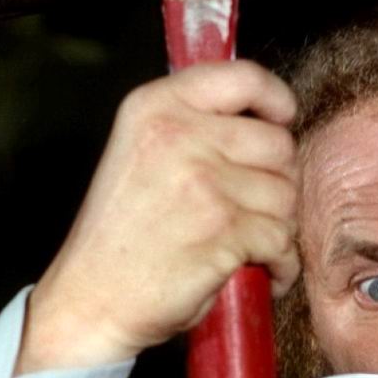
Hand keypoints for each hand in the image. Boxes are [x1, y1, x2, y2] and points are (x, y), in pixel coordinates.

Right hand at [15, 61, 299, 373]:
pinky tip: (259, 271)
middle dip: (276, 182)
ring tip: (247, 245)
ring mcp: (203, 181)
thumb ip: (197, 125)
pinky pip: (283, 240)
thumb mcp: (144, 152)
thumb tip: (269, 120)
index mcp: (156, 106)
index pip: (243, 77)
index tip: (280, 121)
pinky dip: (280, 264)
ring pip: (287, 195)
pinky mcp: (223, 229)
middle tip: (251, 210)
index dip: (275, 100)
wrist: (91, 301)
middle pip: (279, 144)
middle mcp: (179, 134)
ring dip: (278, 227)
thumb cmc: (125, 234)